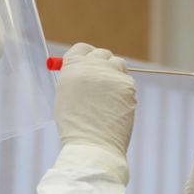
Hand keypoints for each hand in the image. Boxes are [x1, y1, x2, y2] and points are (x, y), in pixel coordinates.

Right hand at [54, 43, 136, 159]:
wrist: (93, 144)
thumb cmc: (75, 126)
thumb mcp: (66, 96)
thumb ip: (75, 78)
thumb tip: (86, 69)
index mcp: (72, 67)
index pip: (81, 48)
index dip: (86, 55)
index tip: (90, 61)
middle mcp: (92, 66)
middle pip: (101, 53)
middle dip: (102, 63)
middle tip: (103, 76)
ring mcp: (112, 74)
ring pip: (118, 64)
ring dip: (115, 73)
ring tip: (108, 96)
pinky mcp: (128, 85)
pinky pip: (127, 81)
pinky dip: (123, 90)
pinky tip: (116, 106)